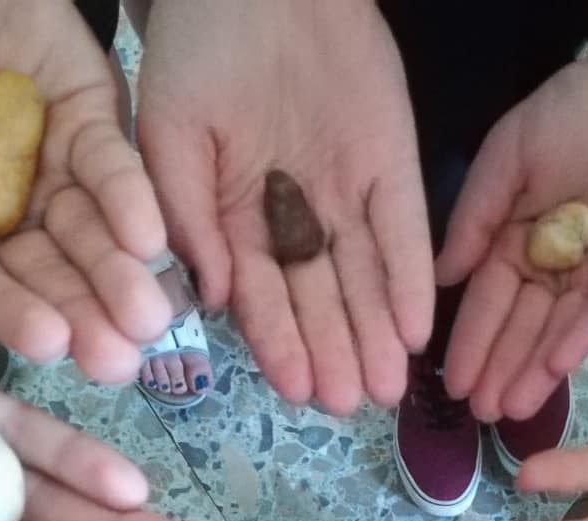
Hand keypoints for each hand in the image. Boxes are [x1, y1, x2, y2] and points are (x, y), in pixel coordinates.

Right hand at [137, 0, 432, 413]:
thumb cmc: (199, 50)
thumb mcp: (169, 132)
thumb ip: (186, 214)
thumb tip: (209, 296)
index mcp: (235, 220)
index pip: (262, 297)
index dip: (279, 343)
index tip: (296, 388)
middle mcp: (295, 222)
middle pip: (319, 301)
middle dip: (334, 353)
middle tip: (348, 403)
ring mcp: (347, 198)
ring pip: (364, 281)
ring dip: (375, 334)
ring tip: (385, 386)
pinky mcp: (392, 170)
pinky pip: (405, 233)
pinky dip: (412, 280)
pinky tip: (417, 327)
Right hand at [438, 49, 587, 421]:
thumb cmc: (574, 110)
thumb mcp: (508, 157)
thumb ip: (475, 218)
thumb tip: (441, 275)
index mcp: (516, 236)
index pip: (487, 298)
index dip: (469, 339)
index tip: (449, 381)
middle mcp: (552, 264)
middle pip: (520, 325)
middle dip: (498, 368)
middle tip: (477, 414)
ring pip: (557, 329)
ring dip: (532, 370)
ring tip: (507, 411)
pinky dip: (578, 338)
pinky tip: (552, 370)